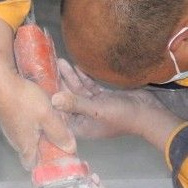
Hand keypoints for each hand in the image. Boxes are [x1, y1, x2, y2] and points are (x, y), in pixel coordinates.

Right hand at [0, 10, 74, 169]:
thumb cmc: (24, 99)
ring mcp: (8, 126)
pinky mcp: (5, 114)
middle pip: (32, 148)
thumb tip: (70, 148)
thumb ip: (59, 132)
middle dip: (46, 143)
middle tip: (60, 133)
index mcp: (24, 145)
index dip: (44, 163)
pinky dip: (32, 118)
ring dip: (40, 129)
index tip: (57, 156)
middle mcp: (14, 139)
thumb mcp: (47, 115)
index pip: (32, 164)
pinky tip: (39, 105)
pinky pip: (22, 121)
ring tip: (52, 117)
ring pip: (27, 133)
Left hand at [51, 59, 181, 147]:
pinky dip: (83, 77)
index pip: (59, 114)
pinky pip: (88, 86)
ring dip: (70, 77)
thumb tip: (52, 99)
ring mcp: (94, 106)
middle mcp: (84, 117)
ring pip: (77, 91)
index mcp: (80, 126)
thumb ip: (74, 103)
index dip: (49, 101)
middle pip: (67, 100)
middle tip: (47, 68)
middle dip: (58, 85)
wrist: (148, 113)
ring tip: (59, 61)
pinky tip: (75, 65)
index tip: (39, 86)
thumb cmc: (121, 116)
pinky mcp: (102, 97)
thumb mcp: (95, 109)